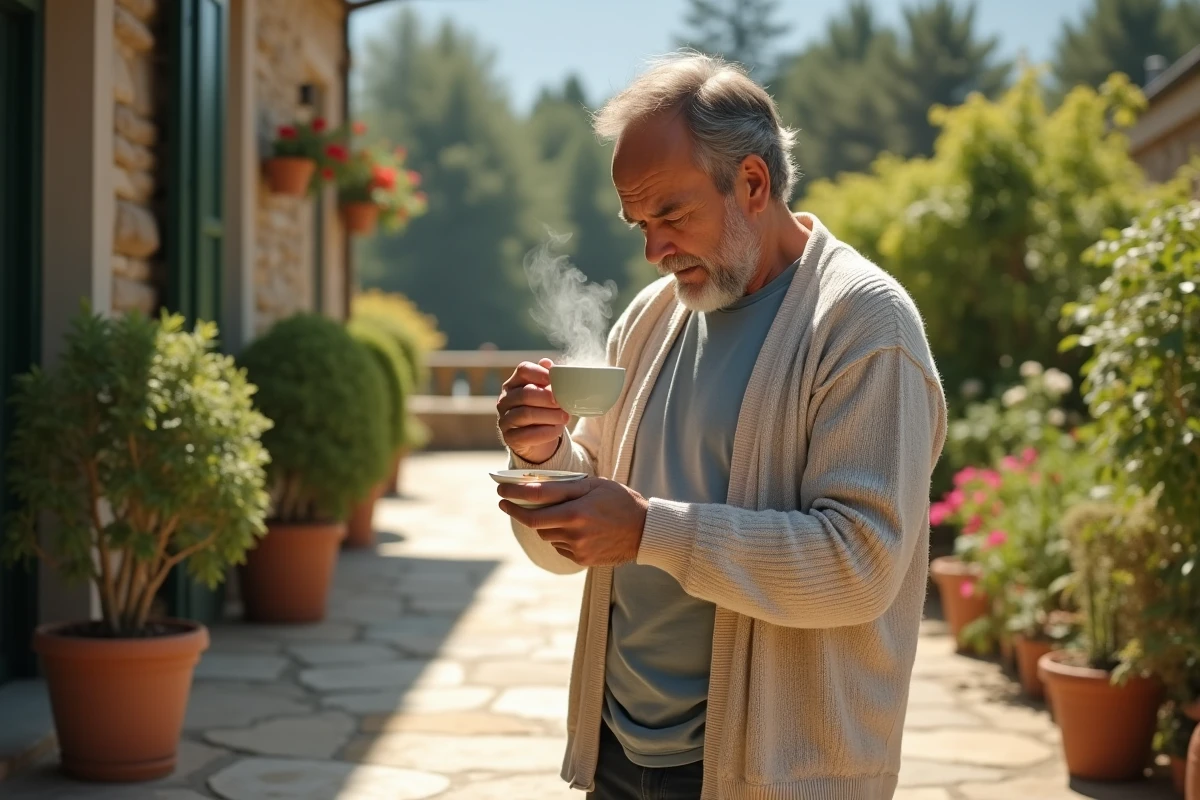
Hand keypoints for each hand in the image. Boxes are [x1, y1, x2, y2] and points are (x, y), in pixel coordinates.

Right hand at [497, 358, 569, 463]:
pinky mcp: (510, 438)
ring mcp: (505, 419)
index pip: (523, 370)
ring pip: (526, 414)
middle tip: (561, 402)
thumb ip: (548, 379)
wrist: (537, 440)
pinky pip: (527, 434)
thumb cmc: (543, 411)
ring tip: (564, 417)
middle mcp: (505, 400)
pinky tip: (557, 430)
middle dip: (546, 398)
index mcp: (514, 383)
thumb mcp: (547, 393)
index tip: (554, 380)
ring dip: (549, 415)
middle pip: (525, 393)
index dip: (540, 373)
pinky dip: (546, 432)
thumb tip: (547, 363)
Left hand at [497, 477, 648, 566]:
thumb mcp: (594, 485)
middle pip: (535, 523)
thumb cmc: (620, 501)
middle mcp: (574, 532)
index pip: (534, 506)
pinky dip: (558, 536)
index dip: (513, 498)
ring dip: (543, 523)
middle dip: (520, 512)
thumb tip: (534, 486)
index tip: (500, 492)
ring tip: (554, 511)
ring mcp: (577, 548)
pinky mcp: (582, 559)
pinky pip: (559, 546)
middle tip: (508, 502)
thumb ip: (564, 486)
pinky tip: (572, 527)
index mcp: (576, 511)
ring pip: (546, 535)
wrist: (645, 531)